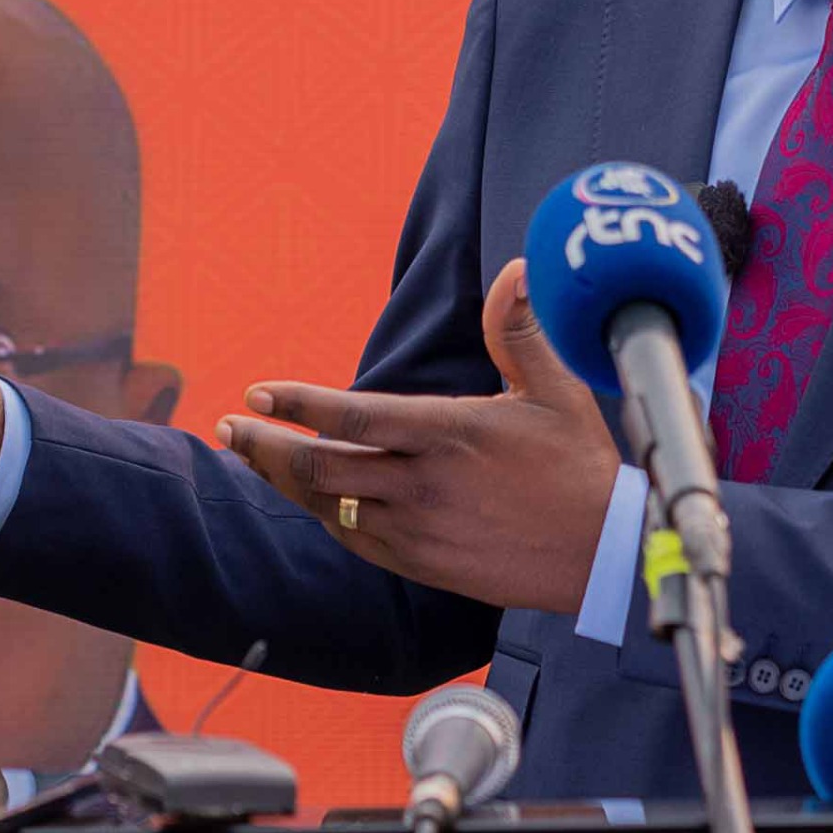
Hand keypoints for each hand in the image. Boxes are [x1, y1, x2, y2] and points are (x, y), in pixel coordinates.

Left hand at [217, 260, 619, 613]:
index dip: (298, 405)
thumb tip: (516, 268)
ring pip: (329, 507)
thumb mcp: (556, 388)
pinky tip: (310, 499)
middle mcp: (424, 485)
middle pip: (321, 469)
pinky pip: (354, 538)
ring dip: (284, 482)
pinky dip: (324, 515)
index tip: (258, 392)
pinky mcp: (422, 564)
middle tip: (230, 428)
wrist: (601, 552)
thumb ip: (519, 330)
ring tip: (252, 457)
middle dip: (266, 448)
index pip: (354, 417)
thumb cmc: (580, 463)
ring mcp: (418, 530)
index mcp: (450, 434)